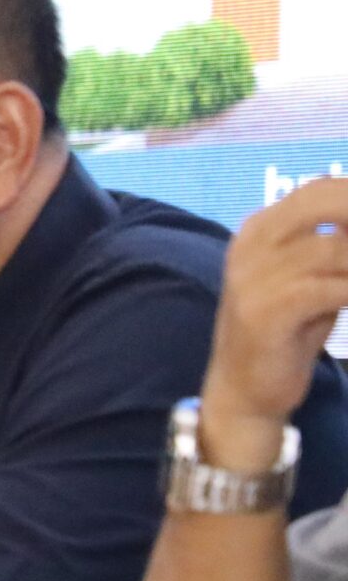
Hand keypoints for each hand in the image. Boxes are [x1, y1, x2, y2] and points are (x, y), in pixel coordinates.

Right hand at [198, 179, 347, 468]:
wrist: (244, 390)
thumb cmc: (286, 334)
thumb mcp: (312, 281)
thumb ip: (336, 248)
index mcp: (258, 230)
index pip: (320, 189)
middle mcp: (251, 243)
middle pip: (325, 203)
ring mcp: (253, 275)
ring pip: (336, 249)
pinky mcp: (266, 309)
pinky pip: (331, 288)